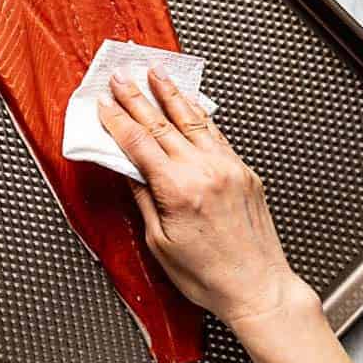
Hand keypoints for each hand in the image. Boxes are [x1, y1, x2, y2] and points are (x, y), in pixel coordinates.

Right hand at [97, 69, 308, 331]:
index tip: (103, 104)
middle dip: (138, 97)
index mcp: (179, 189)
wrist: (258, 288)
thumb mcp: (161, 243)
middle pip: (163, 124)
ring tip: (156, 74)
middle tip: (120, 77)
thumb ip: (145, 200)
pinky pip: (218, 136)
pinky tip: (191, 105)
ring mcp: (230, 169)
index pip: (139, 143)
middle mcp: (207, 172)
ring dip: (172, 95)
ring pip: (195, 121)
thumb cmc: (211, 277)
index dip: (118, 120)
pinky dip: (201, 116)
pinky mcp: (246, 174)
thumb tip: (130, 171)